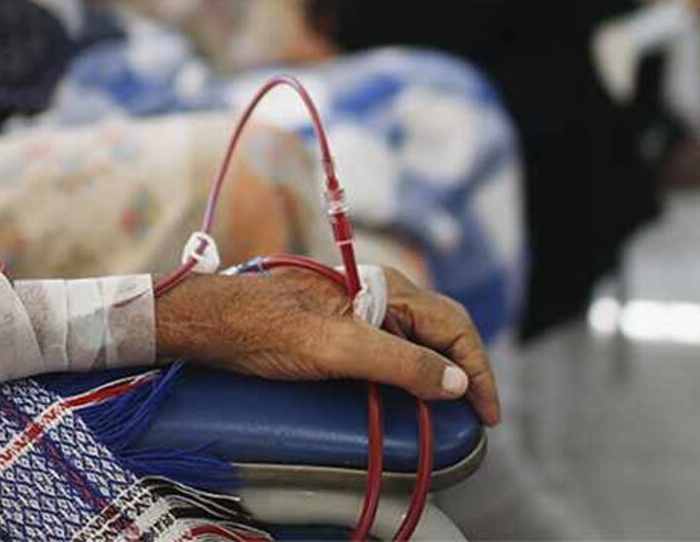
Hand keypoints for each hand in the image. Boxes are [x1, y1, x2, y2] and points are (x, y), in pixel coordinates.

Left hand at [156, 267, 500, 425]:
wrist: (211, 321)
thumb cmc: (265, 330)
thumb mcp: (336, 350)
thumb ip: (398, 362)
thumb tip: (455, 382)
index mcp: (387, 287)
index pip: (455, 327)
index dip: (478, 370)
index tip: (488, 412)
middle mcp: (381, 291)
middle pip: (444, 329)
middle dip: (468, 370)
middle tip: (480, 413)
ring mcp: (362, 306)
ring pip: (420, 337)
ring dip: (443, 371)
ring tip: (453, 408)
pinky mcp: (343, 323)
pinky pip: (394, 344)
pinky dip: (415, 369)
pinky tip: (410, 392)